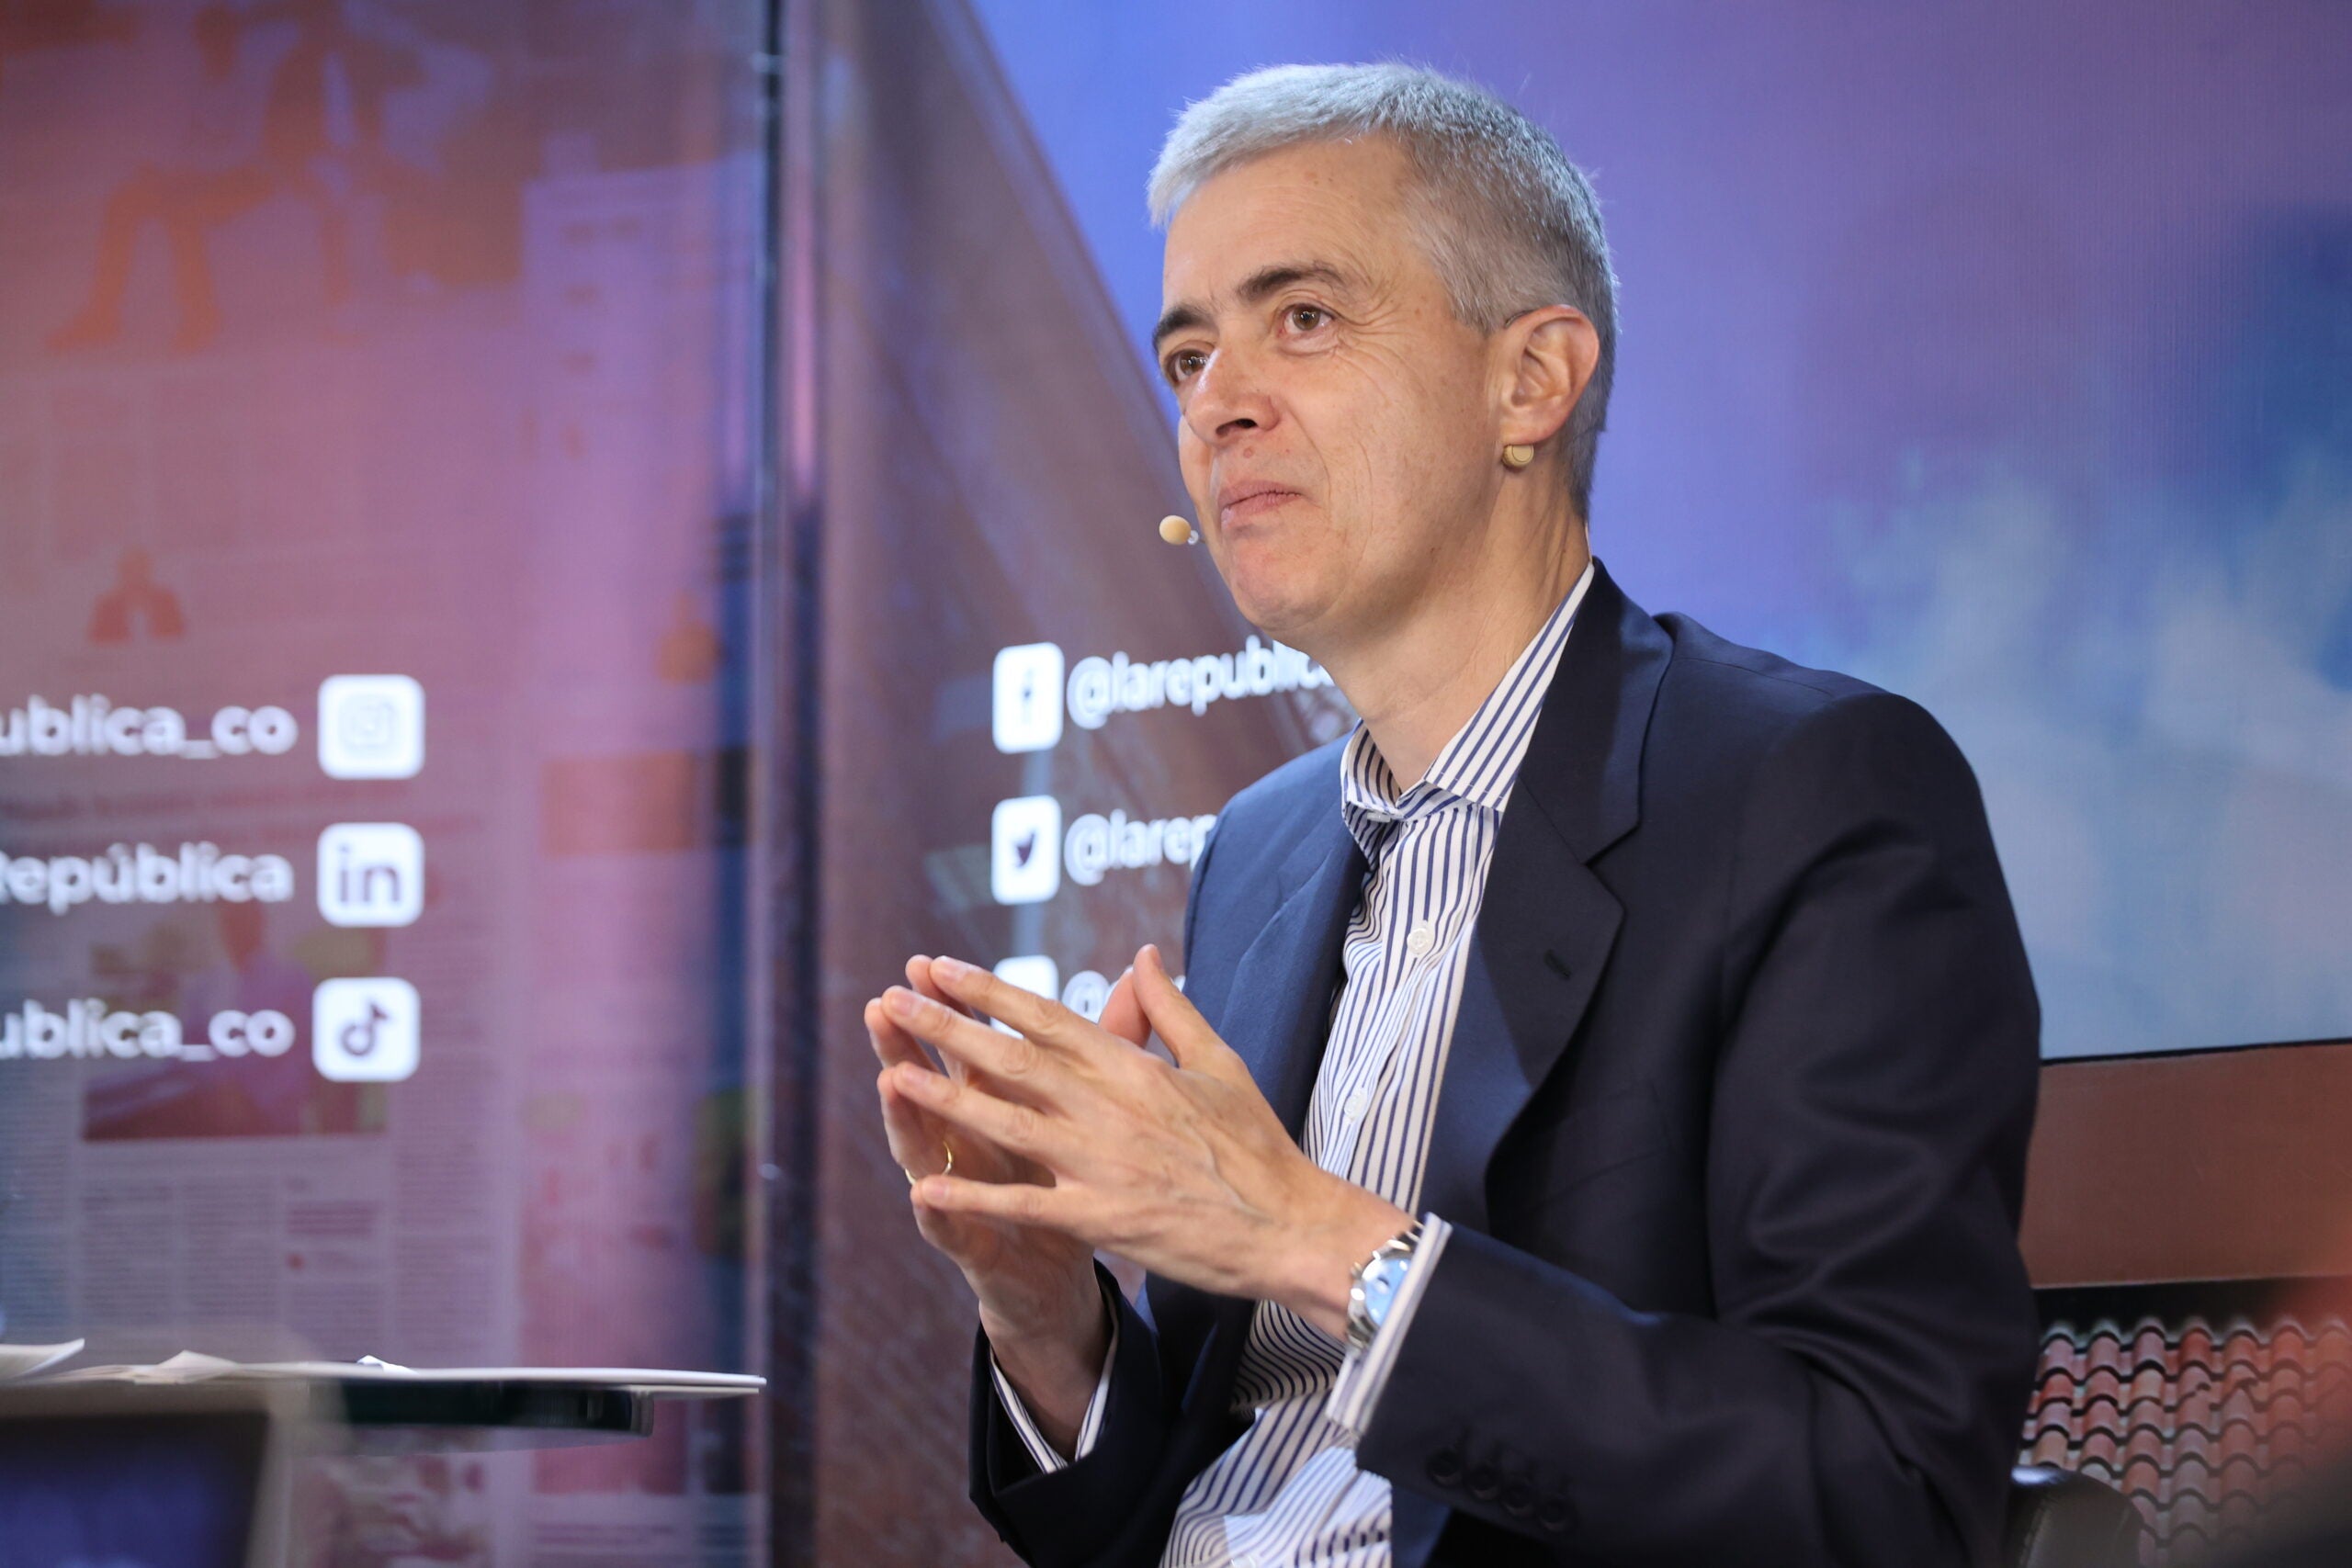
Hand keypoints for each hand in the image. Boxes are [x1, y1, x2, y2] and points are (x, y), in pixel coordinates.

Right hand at [867, 955, 1103, 1448]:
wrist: (1058, 1277)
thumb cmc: (1060, 1183)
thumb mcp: (1075, 1115)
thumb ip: (1093, 1051)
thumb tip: (1120, 983)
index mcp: (994, 1107)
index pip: (964, 1048)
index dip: (946, 1008)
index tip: (926, 963)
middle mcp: (965, 1144)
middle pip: (929, 1087)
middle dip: (904, 1046)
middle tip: (883, 1006)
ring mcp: (962, 1195)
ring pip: (924, 1151)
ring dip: (905, 1117)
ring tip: (889, 1081)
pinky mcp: (974, 1246)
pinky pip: (951, 1227)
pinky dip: (937, 1211)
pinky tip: (920, 1194)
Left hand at [878, 943, 1410, 1338]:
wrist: (1291, 1225)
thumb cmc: (1258, 1146)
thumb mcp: (1219, 1062)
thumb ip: (1170, 1010)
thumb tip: (1140, 956)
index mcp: (1134, 1066)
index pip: (1047, 1017)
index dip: (988, 992)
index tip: (940, 968)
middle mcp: (1110, 1105)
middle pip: (1014, 1059)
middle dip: (947, 1027)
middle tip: (892, 999)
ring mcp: (1102, 1160)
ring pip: (1007, 1122)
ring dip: (944, 1098)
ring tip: (890, 1073)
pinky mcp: (1102, 1216)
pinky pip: (1024, 1204)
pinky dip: (973, 1196)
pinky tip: (925, 1187)